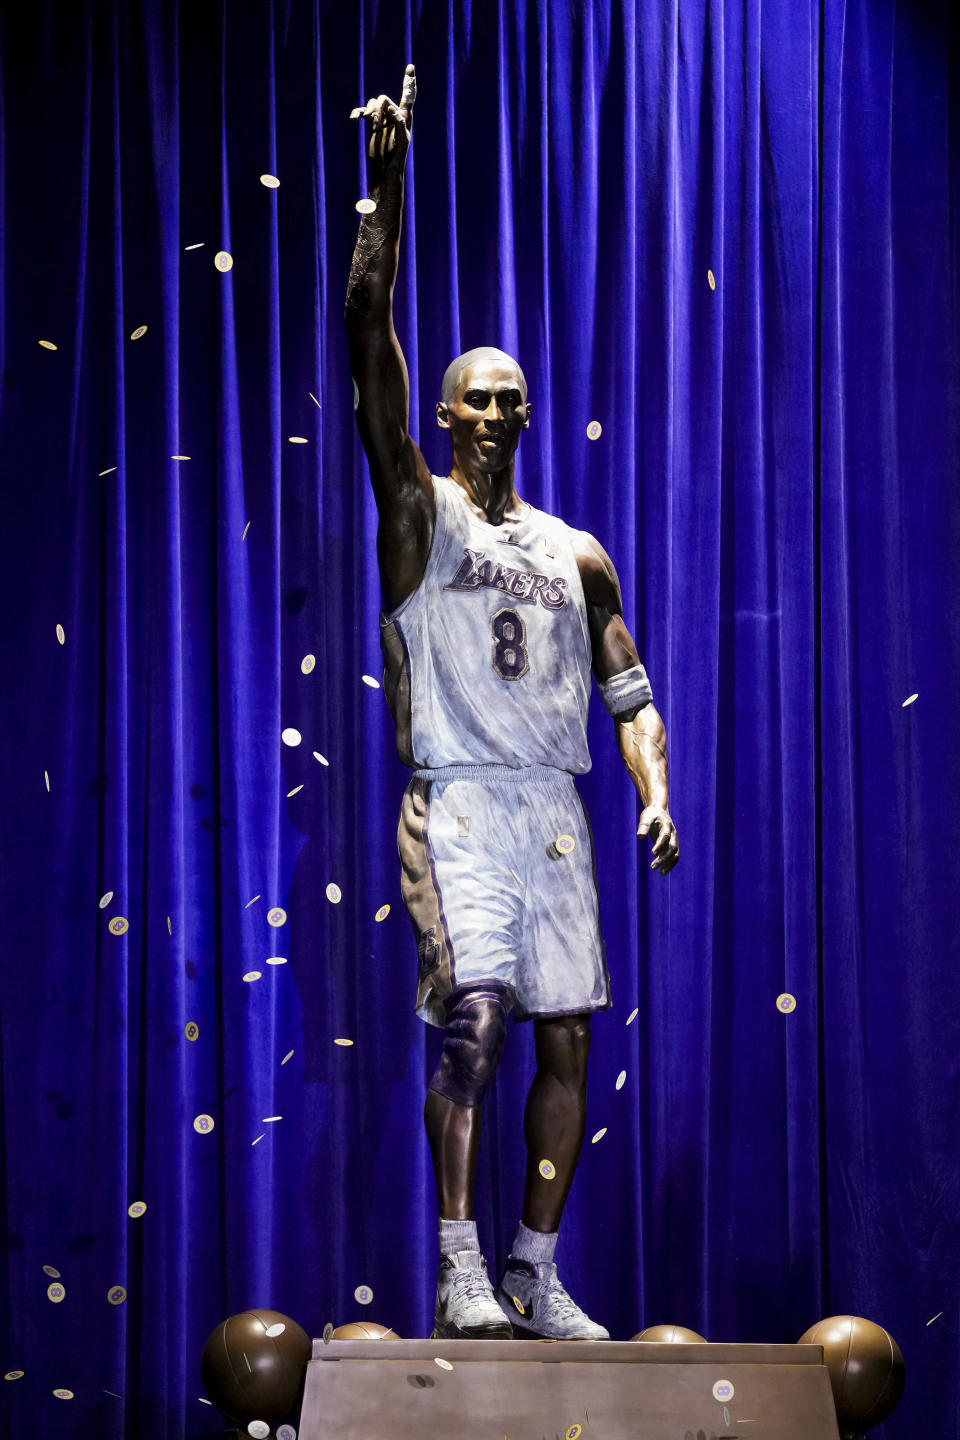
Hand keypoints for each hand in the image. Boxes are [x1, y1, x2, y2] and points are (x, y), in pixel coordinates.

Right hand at [351, 63, 415, 182]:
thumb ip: (399, 123)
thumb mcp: (402, 140)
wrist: (385, 168)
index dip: (408, 81)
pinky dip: (358, 112)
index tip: (410, 66)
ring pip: (372, 103)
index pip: (409, 95)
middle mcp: (394, 114)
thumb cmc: (397, 157)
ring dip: (370, 111)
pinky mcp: (372, 124)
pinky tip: (353, 118)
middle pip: (383, 98)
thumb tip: (390, 109)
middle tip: (376, 122)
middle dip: (378, 108)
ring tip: (370, 123)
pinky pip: (363, 112)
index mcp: (405, 115)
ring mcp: (382, 118)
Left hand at [637, 805, 678, 874]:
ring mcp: (674, 840)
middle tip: (652, 867)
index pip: (664, 836)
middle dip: (663, 858)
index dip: (660, 844)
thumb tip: (640, 836)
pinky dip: (670, 864)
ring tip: (661, 874)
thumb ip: (643, 826)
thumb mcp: (646, 817)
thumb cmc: (651, 814)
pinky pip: (674, 856)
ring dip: (668, 864)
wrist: (659, 811)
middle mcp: (673, 834)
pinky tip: (662, 872)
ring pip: (675, 853)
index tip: (653, 853)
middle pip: (671, 847)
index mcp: (667, 825)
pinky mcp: (672, 845)